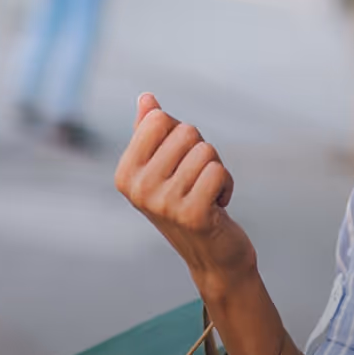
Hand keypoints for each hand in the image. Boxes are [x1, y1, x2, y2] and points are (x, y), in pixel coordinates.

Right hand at [115, 94, 255, 298]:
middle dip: (202, 151)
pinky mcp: (192, 214)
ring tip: (208, 194)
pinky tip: (218, 206)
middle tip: (198, 181)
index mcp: (126, 173)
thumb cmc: (189, 205)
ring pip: (206, 151)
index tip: (181, 162)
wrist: (212, 256)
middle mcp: (139, 189)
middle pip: (187, 132)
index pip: (159, 119)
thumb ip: (152, 133)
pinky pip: (218, 171)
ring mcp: (163, 203)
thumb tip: (146, 98)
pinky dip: (227, 185)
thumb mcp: (165, 169)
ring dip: (216, 169)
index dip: (181, 134)